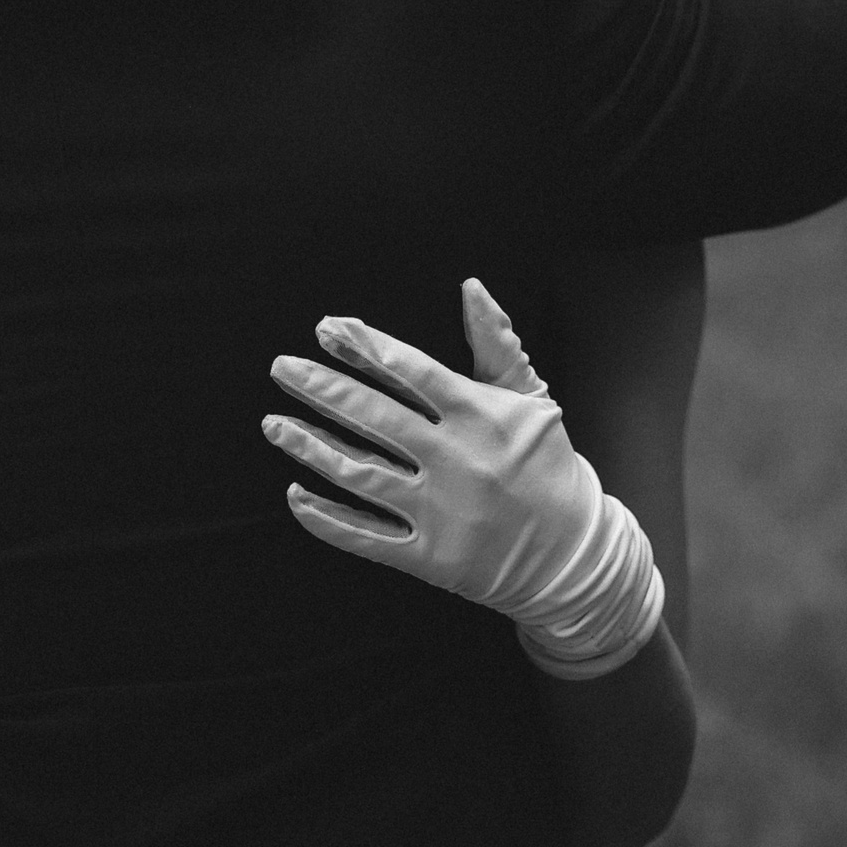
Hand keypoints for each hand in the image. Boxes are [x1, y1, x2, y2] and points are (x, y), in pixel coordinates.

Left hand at [263, 279, 662, 677]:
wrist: (573, 555)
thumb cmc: (546, 467)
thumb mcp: (531, 400)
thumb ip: (496, 344)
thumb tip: (472, 289)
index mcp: (480, 416)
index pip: (410, 370)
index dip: (364, 346)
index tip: (327, 329)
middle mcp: (456, 460)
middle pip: (372, 417)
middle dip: (319, 387)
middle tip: (281, 367)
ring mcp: (439, 512)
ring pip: (357, 473)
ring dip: (308, 446)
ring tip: (273, 424)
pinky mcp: (428, 557)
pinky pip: (362, 535)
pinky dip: (323, 516)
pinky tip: (295, 493)